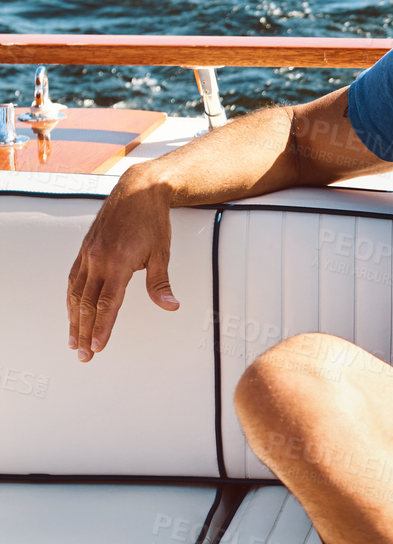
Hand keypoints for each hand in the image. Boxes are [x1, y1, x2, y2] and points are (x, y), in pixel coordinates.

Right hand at [67, 175, 178, 360]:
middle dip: (84, 331)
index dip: (101, 328)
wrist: (139, 189)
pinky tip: (72, 310)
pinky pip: (74, 278)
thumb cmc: (151, 219)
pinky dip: (71, 298)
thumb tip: (170, 305)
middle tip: (83, 354)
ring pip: (76, 293)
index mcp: (117, 262)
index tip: (97, 346)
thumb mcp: (161, 253)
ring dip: (74, 318)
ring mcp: (89, 253)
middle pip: (86, 304)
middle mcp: (98, 259)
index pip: (107, 304)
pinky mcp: (86, 248)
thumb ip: (161, 283)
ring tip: (73, 339)